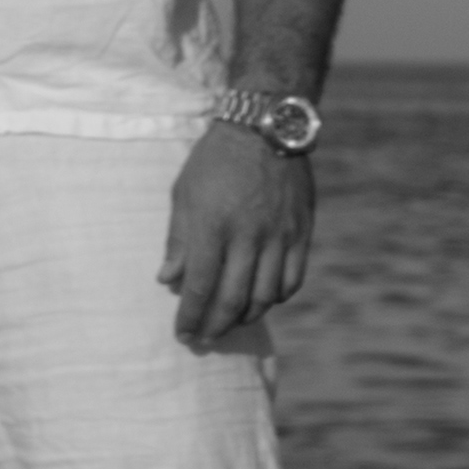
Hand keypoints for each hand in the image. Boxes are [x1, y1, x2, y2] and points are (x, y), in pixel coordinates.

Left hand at [158, 123, 315, 345]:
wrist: (264, 129)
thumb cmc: (214, 161)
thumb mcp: (183, 193)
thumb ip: (178, 240)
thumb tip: (167, 280)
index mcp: (212, 225)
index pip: (199, 286)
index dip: (190, 315)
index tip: (182, 334)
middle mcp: (248, 235)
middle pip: (232, 299)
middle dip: (215, 326)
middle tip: (204, 339)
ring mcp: (279, 236)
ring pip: (266, 296)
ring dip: (246, 317)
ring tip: (229, 322)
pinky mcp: (301, 234)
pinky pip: (292, 280)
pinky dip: (275, 298)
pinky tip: (260, 300)